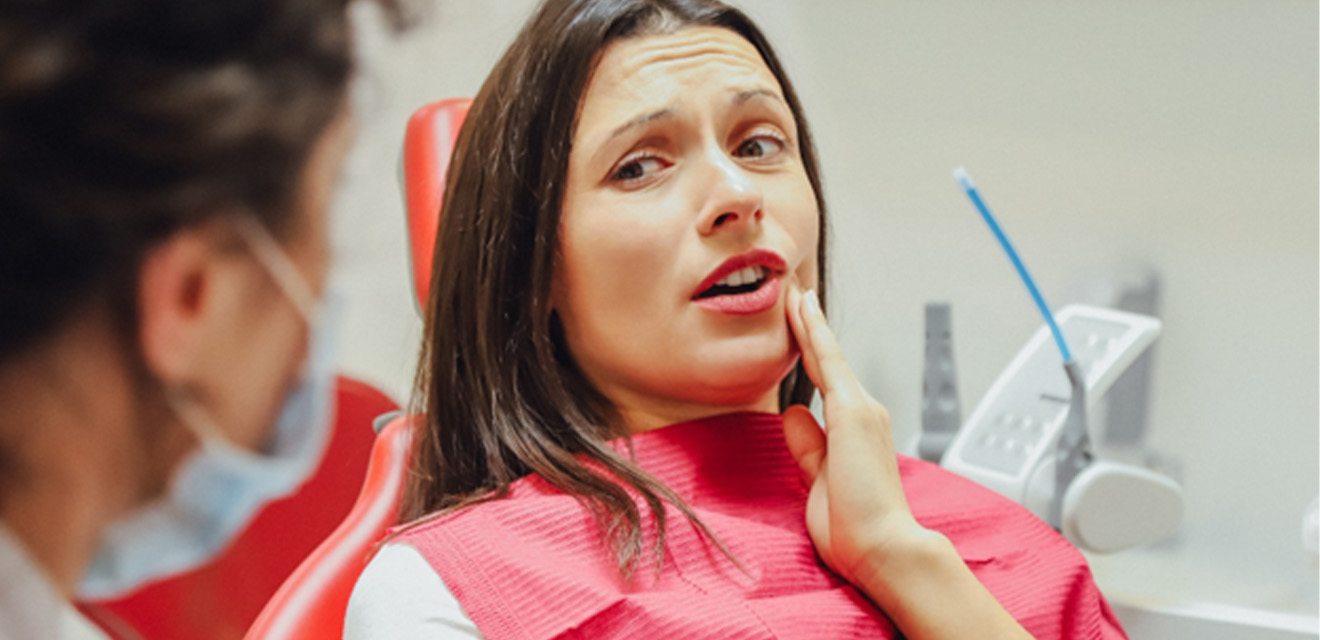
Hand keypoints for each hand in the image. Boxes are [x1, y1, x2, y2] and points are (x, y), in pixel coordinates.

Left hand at [781, 282, 931, 586]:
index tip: (797, 323)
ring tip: (793, 289)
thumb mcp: (820, 479)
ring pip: (827, 354)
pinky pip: (828, 363)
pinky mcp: (853, 412)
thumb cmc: (856, 527)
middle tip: (794, 291)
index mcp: (856, 430)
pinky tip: (803, 309)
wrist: (884, 548)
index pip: (826, 380)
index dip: (810, 349)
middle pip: (827, 359)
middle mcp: (864, 412)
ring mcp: (862, 410)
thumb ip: (808, 446)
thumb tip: (794, 413)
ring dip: (809, 321)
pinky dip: (815, 333)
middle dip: (809, 324)